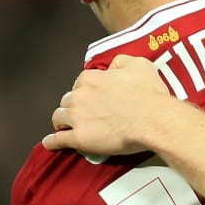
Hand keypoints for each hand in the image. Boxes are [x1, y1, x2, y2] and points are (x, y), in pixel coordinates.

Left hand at [42, 55, 170, 154]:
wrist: (154, 120)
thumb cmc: (149, 94)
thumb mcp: (139, 64)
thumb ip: (120, 62)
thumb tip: (112, 67)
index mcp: (91, 78)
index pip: (79, 84)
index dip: (85, 92)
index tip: (91, 99)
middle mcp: (80, 96)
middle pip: (67, 100)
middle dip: (72, 106)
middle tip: (81, 113)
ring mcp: (77, 117)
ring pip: (59, 118)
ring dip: (61, 121)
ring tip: (64, 127)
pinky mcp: (79, 138)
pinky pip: (58, 140)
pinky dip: (52, 141)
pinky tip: (50, 142)